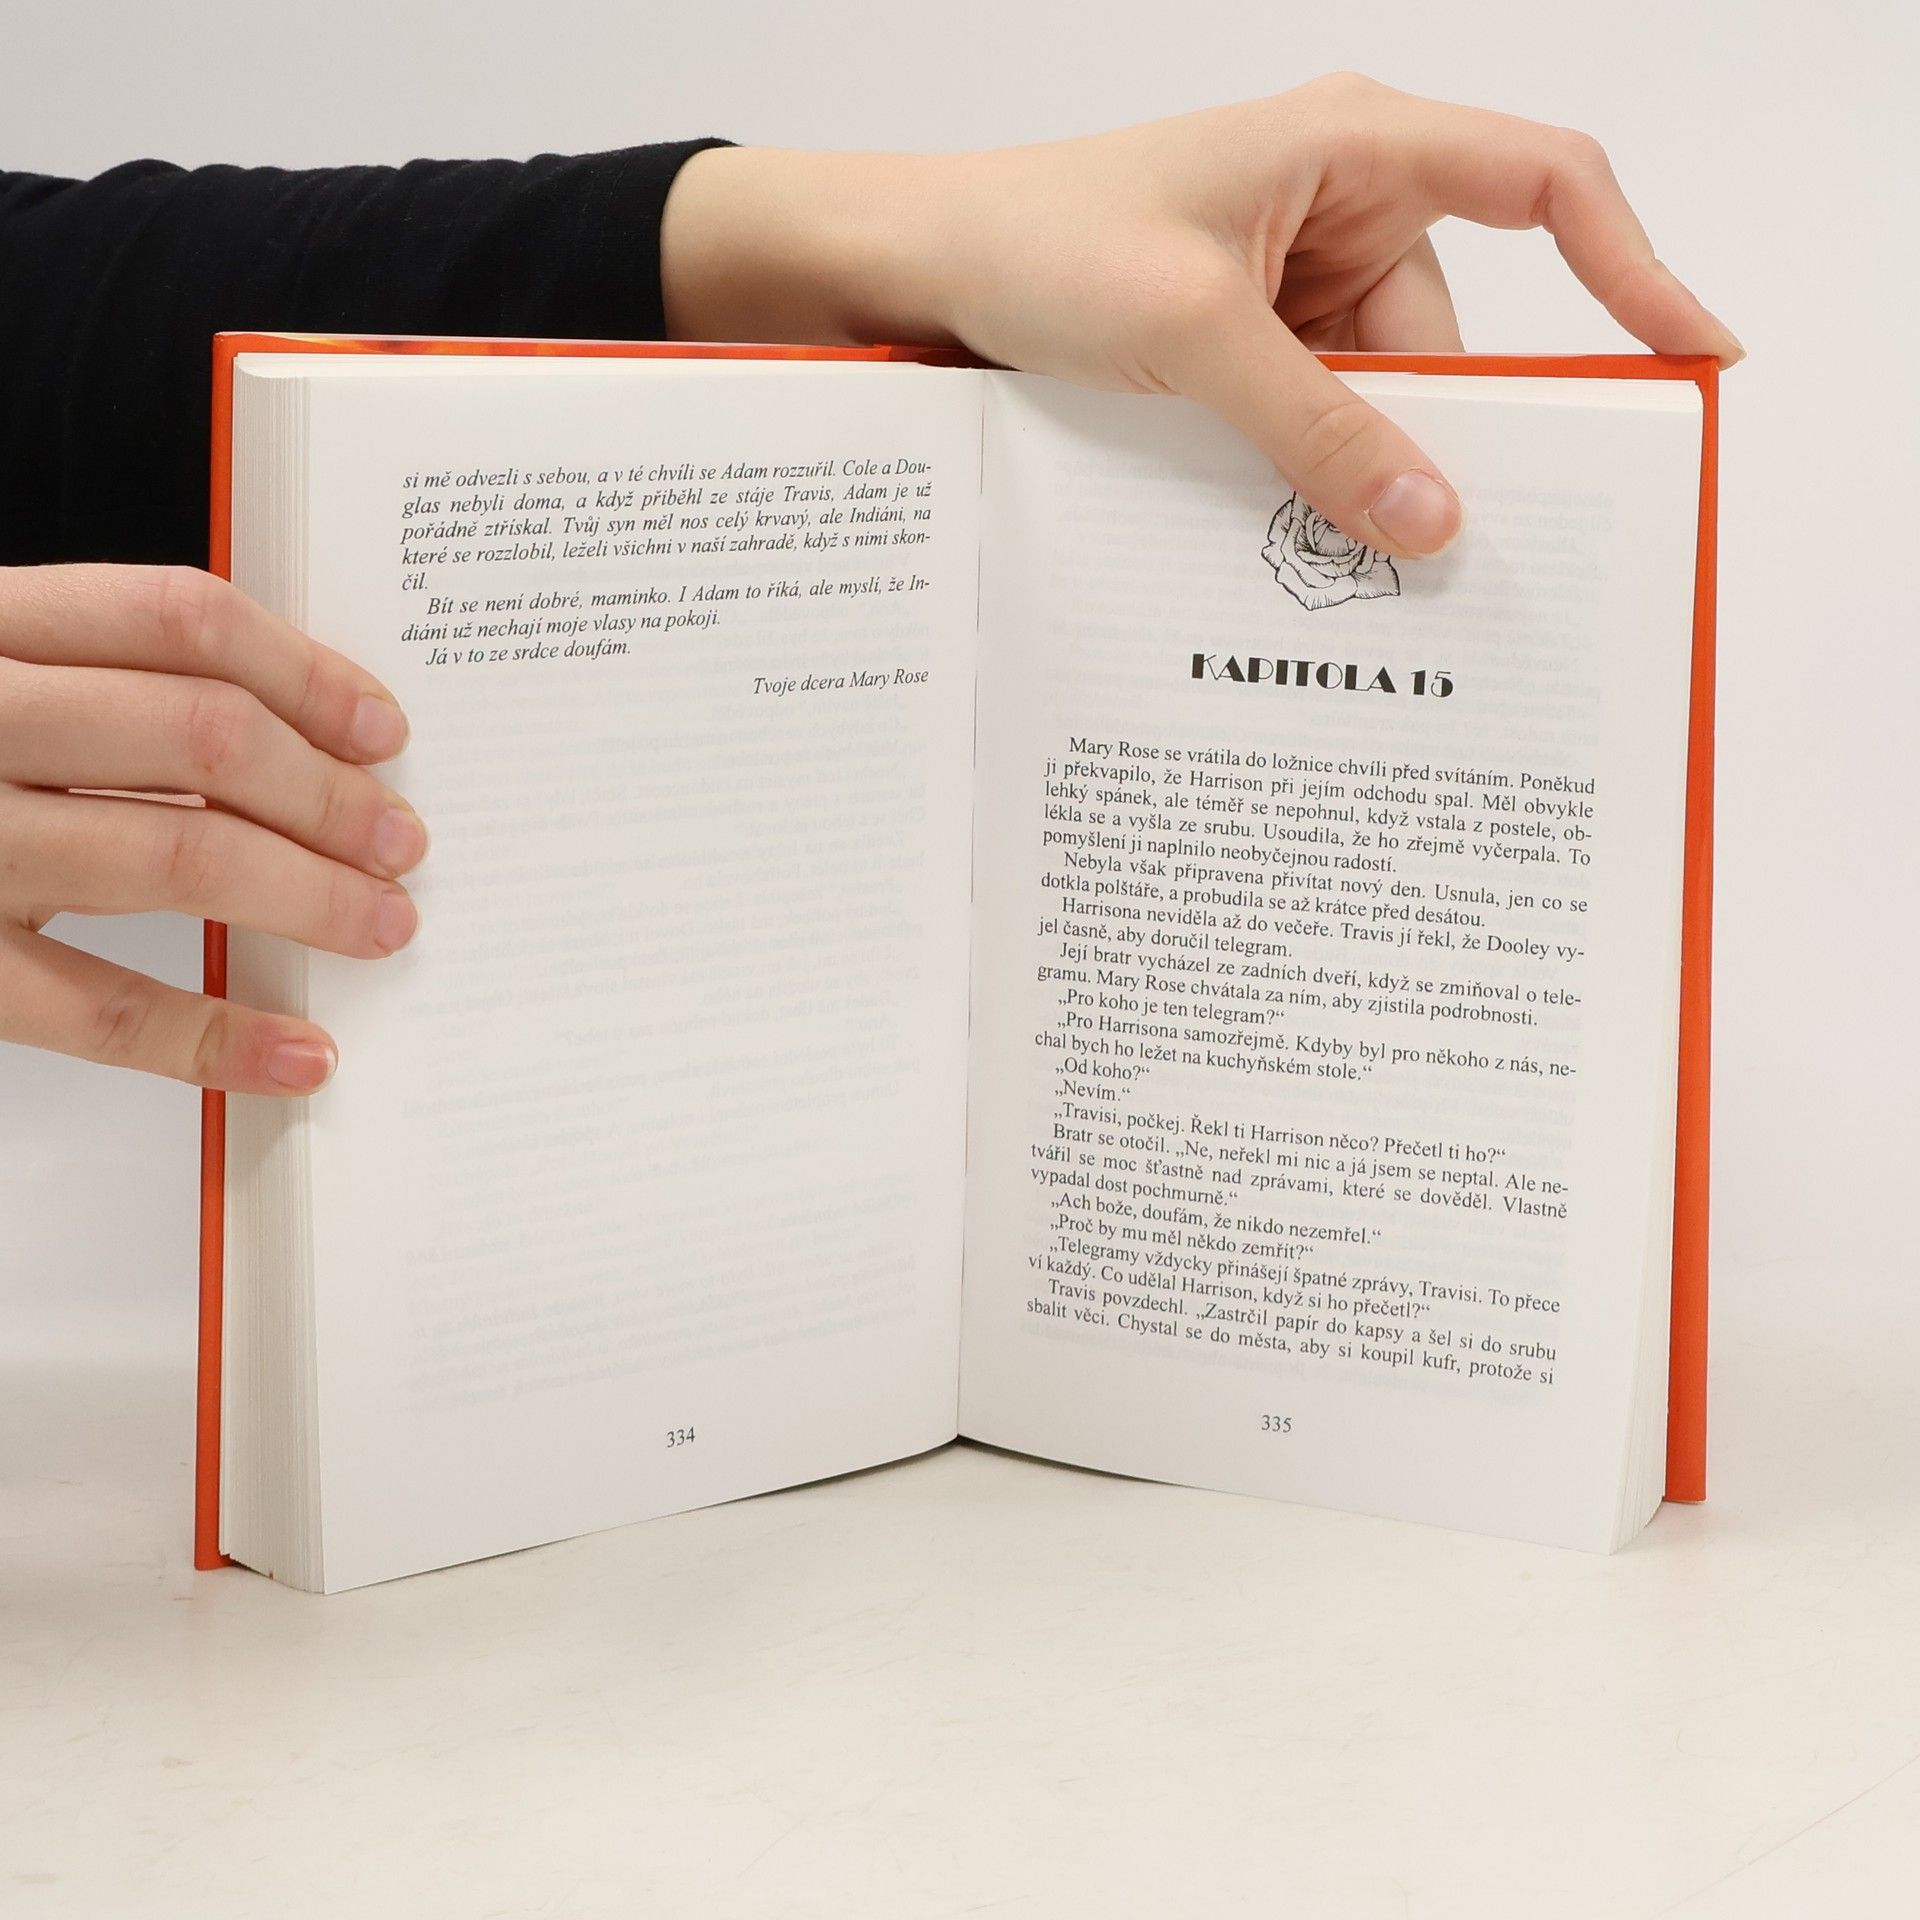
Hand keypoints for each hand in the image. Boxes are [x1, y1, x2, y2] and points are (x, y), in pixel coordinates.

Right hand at [0, 565, 425, 1092]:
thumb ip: (99, 688)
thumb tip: (301, 742)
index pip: (175, 618)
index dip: (304, 671)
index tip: (384, 728)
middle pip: (200, 738)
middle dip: (329, 795)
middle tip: (404, 840)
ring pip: (171, 858)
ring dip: (307, 897)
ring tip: (383, 924)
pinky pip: (101, 1010)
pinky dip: (218, 1038)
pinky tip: (300, 1055)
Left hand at [661, 74, 1741, 557]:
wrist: (916, 268)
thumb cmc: (1034, 240)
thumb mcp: (1190, 335)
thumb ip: (1316, 428)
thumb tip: (1432, 520)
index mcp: (1354, 146)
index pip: (1543, 185)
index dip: (1633, 269)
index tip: (1689, 359)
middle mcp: (1338, 204)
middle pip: (1450, 334)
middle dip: (1437, 435)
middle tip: (1440, 550)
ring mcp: (1288, 279)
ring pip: (1376, 395)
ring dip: (1348, 469)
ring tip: (1303, 540)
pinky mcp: (1241, 341)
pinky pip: (1310, 415)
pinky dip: (1299, 473)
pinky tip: (1266, 525)